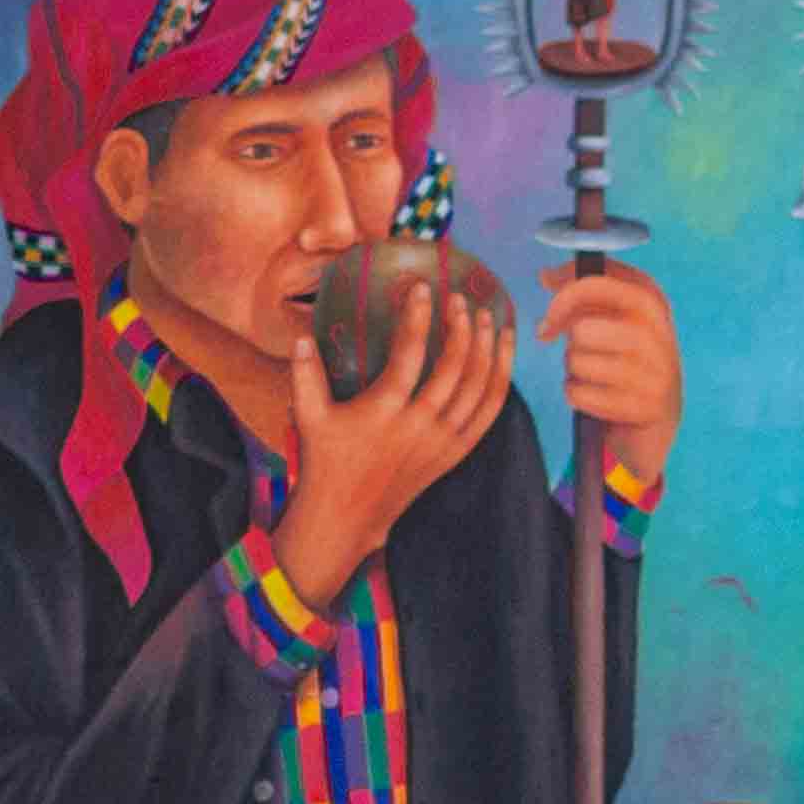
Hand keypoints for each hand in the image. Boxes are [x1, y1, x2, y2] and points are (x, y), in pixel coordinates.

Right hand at [275, 279, 511, 609]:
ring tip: (489, 318)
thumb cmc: (326, 461)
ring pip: (479, 386)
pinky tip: (501, 355)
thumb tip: (303, 337)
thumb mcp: (308, 417)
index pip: (408, 354)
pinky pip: (488, 411)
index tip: (422, 288)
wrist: (349, 515)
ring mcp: (443, 440)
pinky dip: (500, 380)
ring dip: (487, 348)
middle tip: (460, 299)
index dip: (418, 318)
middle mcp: (419, 424)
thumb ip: (305, 375)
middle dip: (461, 326)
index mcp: (383, 411)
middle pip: (454, 366)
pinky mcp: (456, 451)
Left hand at [532, 262, 680, 499]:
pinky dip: (576, 397)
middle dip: (571, 344)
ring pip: (578, 361)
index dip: (565, 295)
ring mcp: (655, 371)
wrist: (657, 420)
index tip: (549, 313)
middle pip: (582, 329)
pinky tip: (597, 399)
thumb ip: (585, 295)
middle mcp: (659, 334)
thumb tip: (546, 275)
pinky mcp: (644, 407)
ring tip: (596, 376)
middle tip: (582, 352)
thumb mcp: (615, 321)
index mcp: (652, 305)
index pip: (601, 283)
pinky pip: (578, 394)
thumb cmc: (625, 362)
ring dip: (574, 372)